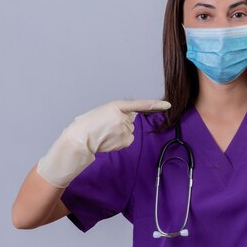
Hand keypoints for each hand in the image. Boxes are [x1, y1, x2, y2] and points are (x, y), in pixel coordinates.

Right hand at [37, 99, 170, 188]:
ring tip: (105, 134)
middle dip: (121, 124)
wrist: (79, 139)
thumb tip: (128, 118)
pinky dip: (120, 141)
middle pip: (130, 121)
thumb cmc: (87, 125)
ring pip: (128, 131)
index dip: (155, 104)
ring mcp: (124, 129)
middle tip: (105, 127)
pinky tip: (109, 141)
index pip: (140, 104)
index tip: (168, 105)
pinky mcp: (125, 140)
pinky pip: (128, 140)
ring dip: (119, 133)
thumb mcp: (101, 112)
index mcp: (116, 106)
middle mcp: (123, 117)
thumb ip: (116, 112)